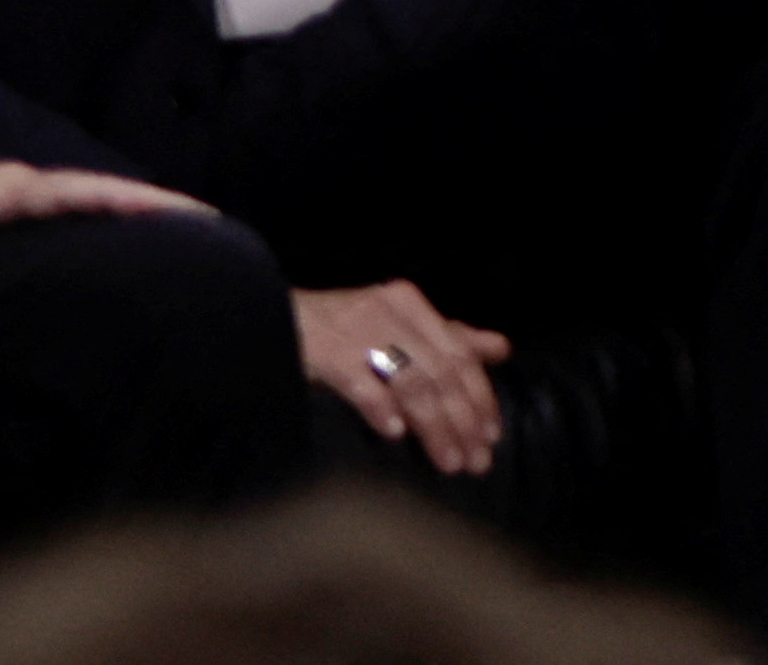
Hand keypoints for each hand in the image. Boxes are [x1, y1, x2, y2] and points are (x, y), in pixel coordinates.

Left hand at [0, 121, 209, 365]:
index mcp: (3, 190)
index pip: (82, 192)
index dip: (134, 200)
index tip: (184, 210)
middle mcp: (21, 185)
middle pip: (104, 189)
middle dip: (158, 203)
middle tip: (213, 223)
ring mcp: (21, 191)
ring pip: (92, 196)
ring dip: (138, 208)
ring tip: (188, 231)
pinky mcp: (14, 202)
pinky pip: (74, 206)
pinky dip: (109, 214)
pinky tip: (128, 239)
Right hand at [293, 279, 510, 477]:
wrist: (266, 316)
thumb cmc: (339, 326)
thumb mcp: (397, 322)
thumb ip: (449, 337)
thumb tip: (501, 348)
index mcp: (412, 305)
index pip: (459, 355)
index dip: (480, 396)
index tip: (491, 435)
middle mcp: (391, 313)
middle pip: (441, 372)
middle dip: (464, 421)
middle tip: (477, 460)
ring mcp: (359, 331)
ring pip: (412, 383)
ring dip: (435, 427)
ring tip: (448, 462)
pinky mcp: (327, 352)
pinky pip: (362, 383)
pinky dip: (382, 408)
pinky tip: (395, 434)